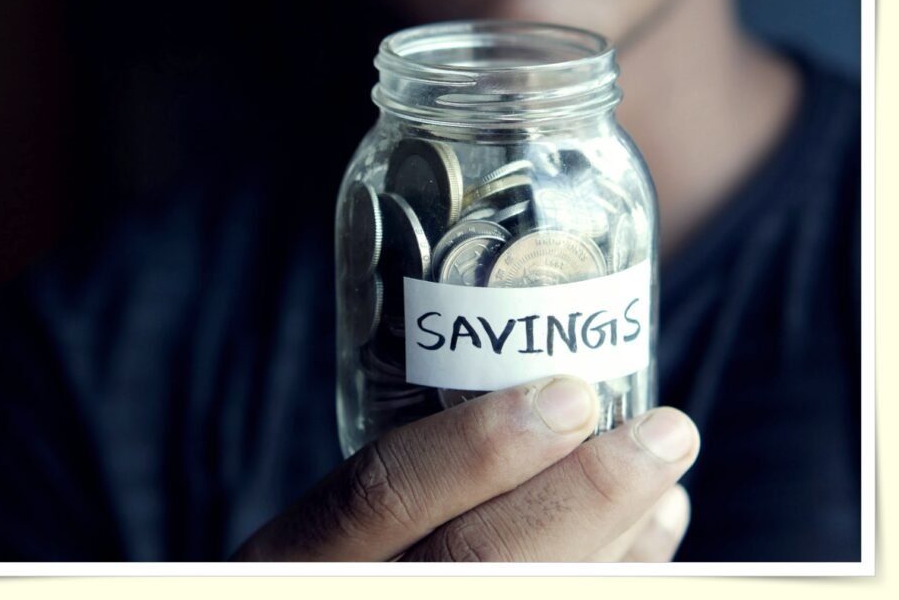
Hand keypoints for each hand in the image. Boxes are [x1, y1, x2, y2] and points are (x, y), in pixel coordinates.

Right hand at [233, 376, 698, 561]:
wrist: (361, 595)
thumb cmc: (341, 557)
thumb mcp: (329, 517)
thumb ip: (398, 469)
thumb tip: (541, 384)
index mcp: (297, 554)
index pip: (377, 494)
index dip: (474, 445)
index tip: (567, 395)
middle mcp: (353, 595)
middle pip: (476, 560)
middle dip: (585, 494)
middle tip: (663, 432)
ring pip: (533, 597)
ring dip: (621, 537)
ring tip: (666, 474)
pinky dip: (621, 575)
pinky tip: (653, 532)